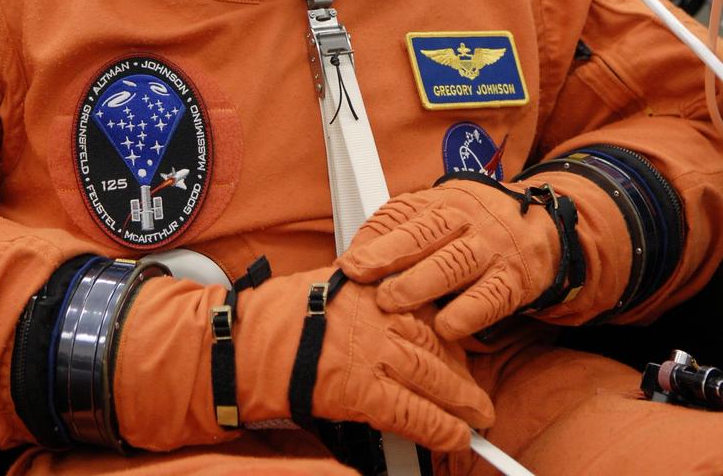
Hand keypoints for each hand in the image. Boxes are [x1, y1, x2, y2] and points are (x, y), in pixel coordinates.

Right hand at [113, 268, 493, 452]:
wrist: (248, 343)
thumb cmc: (278, 317)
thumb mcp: (330, 289)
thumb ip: (365, 301)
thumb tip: (391, 317)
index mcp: (373, 289)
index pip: (426, 311)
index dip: (449, 337)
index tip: (461, 351)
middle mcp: (380, 315)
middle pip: (436, 345)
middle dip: (462, 375)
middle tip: (479, 396)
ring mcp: (374, 351)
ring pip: (433, 377)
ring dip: (461, 403)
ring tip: (477, 419)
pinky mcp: (363, 389)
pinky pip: (412, 412)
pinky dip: (437, 428)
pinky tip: (454, 438)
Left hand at [341, 177, 572, 340]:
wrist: (543, 226)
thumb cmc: (476, 225)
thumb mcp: (442, 213)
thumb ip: (402, 230)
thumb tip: (353, 259)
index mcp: (443, 201)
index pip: (404, 214)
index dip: (373, 239)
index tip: (347, 263)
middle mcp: (467, 220)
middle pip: (425, 233)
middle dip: (389, 254)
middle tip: (360, 277)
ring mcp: (492, 248)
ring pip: (455, 262)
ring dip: (420, 283)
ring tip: (390, 301)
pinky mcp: (515, 279)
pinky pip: (492, 296)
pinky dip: (468, 312)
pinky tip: (446, 327)